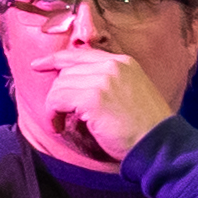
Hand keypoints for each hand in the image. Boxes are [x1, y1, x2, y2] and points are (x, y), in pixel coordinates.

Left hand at [29, 47, 170, 163]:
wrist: (159, 143)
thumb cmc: (145, 126)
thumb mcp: (132, 91)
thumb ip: (109, 80)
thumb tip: (74, 81)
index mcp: (124, 62)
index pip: (80, 54)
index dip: (55, 60)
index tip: (38, 65)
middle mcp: (113, 66)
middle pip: (67, 71)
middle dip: (57, 93)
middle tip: (58, 114)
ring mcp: (103, 80)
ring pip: (59, 85)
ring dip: (54, 107)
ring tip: (59, 123)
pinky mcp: (93, 98)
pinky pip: (57, 100)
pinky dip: (52, 114)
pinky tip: (59, 126)